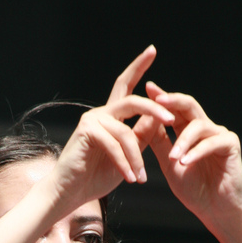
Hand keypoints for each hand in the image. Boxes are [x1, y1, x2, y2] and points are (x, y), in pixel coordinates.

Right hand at [47, 48, 173, 209]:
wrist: (70, 193)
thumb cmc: (97, 176)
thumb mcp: (129, 156)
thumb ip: (142, 137)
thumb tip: (162, 118)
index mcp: (112, 116)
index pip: (126, 85)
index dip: (139, 67)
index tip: (152, 49)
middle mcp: (101, 113)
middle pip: (133, 100)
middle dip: (154, 108)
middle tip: (171, 118)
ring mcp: (92, 120)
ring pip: (126, 133)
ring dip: (137, 158)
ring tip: (141, 179)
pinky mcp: (86, 132)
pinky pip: (114, 145)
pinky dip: (125, 164)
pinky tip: (131, 179)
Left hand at [136, 82, 241, 232]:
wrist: (214, 210)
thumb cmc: (193, 189)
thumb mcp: (169, 164)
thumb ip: (159, 143)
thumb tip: (142, 120)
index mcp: (189, 131)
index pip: (175, 109)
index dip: (162, 98)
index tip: (147, 87)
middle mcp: (205, 129)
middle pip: (189, 106)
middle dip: (173, 101)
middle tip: (158, 100)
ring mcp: (220, 134)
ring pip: (198, 126)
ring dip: (183, 141)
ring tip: (172, 158)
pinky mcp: (231, 145)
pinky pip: (212, 142)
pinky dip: (197, 152)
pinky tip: (185, 162)